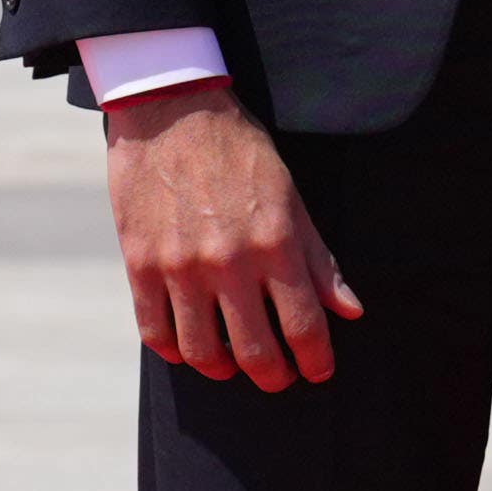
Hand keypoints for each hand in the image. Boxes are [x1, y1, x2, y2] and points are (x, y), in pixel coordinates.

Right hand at [105, 83, 362, 389]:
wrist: (171, 112)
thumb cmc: (240, 152)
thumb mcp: (291, 196)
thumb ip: (319, 259)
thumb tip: (350, 310)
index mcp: (274, 242)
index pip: (304, 324)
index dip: (316, 359)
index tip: (319, 372)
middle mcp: (229, 261)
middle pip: (255, 350)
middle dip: (274, 375)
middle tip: (280, 378)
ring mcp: (180, 267)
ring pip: (203, 352)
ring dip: (224, 368)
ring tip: (235, 364)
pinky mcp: (141, 265)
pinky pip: (156, 333)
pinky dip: (176, 351)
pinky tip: (190, 348)